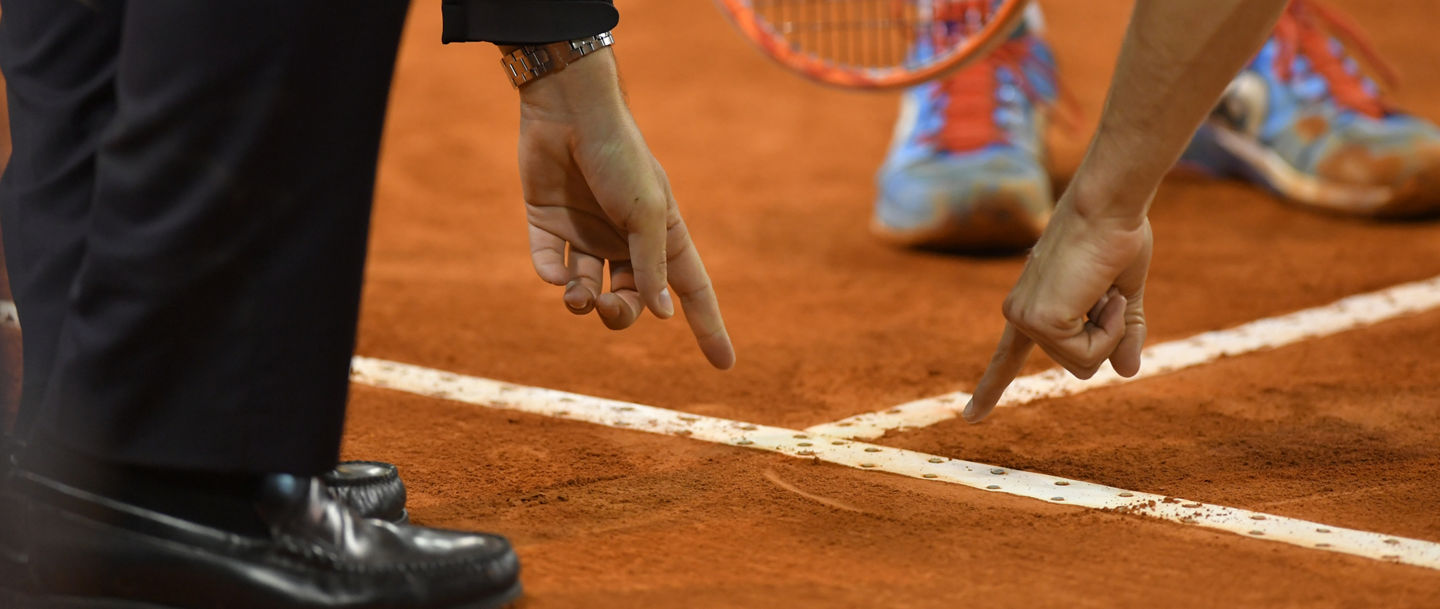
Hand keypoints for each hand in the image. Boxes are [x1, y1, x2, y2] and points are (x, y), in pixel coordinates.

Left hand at [515, 49, 734, 368]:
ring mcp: (586, 233)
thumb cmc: (618, 156)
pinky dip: (553, 275)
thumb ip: (651, 265)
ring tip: (577, 298)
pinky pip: (550, 265)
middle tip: (608, 309)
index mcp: (662, 235)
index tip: (725, 365)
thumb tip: (662, 316)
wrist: (568, 110)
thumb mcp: (644, 212)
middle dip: (621, 315)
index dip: (709, 327)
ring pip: (587, 290)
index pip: (692, 290)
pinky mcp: (548, 224)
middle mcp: (625, 240)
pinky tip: (556, 273)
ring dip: (583, 302)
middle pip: (631, 300)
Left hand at [962, 191, 1152, 422]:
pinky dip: (1110, 327)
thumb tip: (1127, 372)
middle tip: (1106, 288)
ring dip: (1111, 328)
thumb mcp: (1123, 293)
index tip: (970, 417)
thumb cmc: (1115, 236)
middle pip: (1079, 363)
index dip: (991, 387)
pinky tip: (1103, 292)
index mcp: (1030, 307)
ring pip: (1086, 362)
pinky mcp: (1040, 321)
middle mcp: (1019, 315)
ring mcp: (1026, 319)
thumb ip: (1122, 332)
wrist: (1107, 206)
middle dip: (1108, 332)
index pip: (1006, 357)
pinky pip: (1091, 353)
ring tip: (1103, 287)